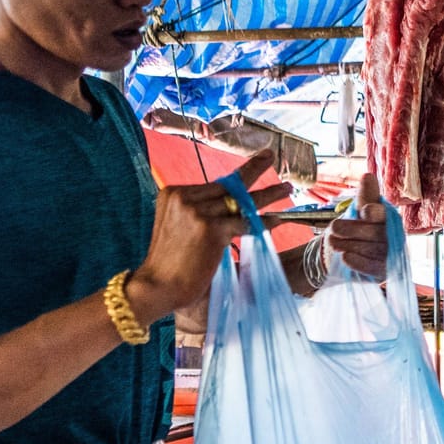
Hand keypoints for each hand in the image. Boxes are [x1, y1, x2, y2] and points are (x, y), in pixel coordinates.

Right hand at [127, 150, 290, 323]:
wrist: (156, 287)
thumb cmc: (169, 264)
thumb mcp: (176, 227)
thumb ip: (196, 213)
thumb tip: (228, 208)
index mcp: (173, 194)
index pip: (212, 184)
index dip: (235, 178)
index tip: (251, 165)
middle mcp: (184, 198)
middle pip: (227, 184)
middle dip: (253, 170)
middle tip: (270, 157)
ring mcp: (197, 212)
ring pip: (240, 202)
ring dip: (267, 196)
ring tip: (286, 190)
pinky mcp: (211, 229)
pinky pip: (245, 223)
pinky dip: (263, 223)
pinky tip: (277, 220)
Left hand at [323, 174, 388, 279]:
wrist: (346, 254)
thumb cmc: (355, 228)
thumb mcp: (357, 211)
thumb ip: (365, 196)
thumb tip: (368, 176)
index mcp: (388, 218)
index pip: (383, 215)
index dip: (375, 212)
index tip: (364, 210)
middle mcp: (393, 236)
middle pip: (376, 233)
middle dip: (353, 230)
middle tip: (333, 228)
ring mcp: (389, 255)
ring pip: (373, 250)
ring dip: (351, 245)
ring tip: (333, 243)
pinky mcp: (383, 271)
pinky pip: (373, 268)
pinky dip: (359, 263)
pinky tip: (345, 258)